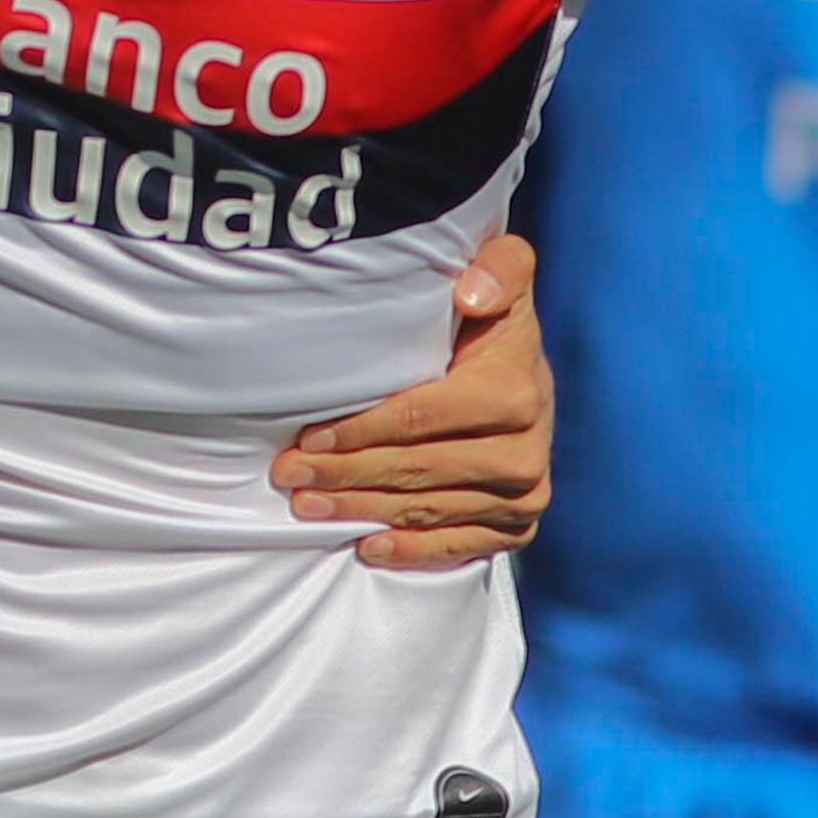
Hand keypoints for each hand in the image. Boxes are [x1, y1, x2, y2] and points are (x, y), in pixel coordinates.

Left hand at [271, 234, 553, 569]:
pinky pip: (458, 548)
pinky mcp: (517, 527)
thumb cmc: (494, 325)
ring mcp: (524, 495)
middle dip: (345, 474)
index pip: (419, 419)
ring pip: (426, 511)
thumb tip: (470, 293)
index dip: (359, 429)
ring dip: (361, 511)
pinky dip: (411, 551)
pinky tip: (368, 547)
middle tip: (288, 475)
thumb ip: (500, 267)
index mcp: (516, 394)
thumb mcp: (505, 276)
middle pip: (416, 470)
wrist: (529, 376)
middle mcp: (526, 453)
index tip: (308, 436)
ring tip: (308, 505)